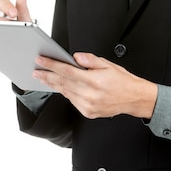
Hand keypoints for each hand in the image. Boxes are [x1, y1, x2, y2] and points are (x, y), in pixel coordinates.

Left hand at [33, 52, 157, 119]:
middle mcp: (90, 94)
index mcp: (95, 80)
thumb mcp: (108, 64)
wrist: (134, 98)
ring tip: (45, 78)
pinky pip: (72, 101)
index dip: (52, 65)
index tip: (42, 61)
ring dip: (53, 85)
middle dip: (47, 76)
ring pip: (65, 93)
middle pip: (63, 83)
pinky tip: (61, 87)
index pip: (67, 71)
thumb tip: (76, 57)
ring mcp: (88, 105)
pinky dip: (65, 93)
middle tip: (36, 71)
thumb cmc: (123, 81)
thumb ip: (90, 60)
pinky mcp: (88, 112)